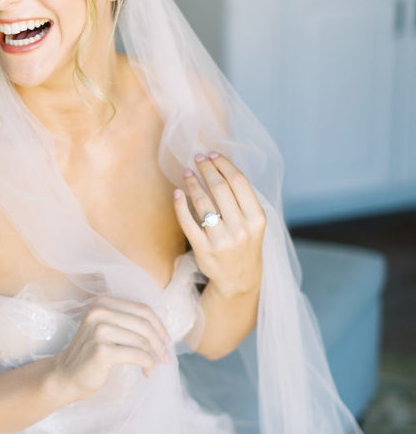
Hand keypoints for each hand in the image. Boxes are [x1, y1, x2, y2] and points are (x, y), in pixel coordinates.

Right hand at [49, 297, 169, 402]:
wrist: (66, 375)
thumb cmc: (90, 354)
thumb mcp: (106, 330)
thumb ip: (127, 322)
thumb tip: (163, 323)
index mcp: (102, 303)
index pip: (141, 309)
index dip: (158, 325)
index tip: (166, 340)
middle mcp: (99, 313)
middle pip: (144, 324)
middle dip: (159, 342)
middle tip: (165, 357)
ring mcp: (99, 331)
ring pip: (142, 340)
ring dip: (154, 356)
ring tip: (154, 366)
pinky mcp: (102, 350)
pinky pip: (137, 355)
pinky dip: (147, 364)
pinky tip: (146, 372)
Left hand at [173, 152, 265, 297]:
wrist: (239, 280)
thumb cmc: (245, 244)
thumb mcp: (253, 222)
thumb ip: (241, 199)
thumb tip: (219, 166)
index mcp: (256, 218)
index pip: (239, 182)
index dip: (223, 164)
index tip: (213, 154)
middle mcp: (241, 229)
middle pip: (220, 188)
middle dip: (207, 168)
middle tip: (197, 158)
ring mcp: (221, 240)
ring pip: (202, 202)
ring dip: (192, 183)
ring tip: (187, 172)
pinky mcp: (203, 250)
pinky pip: (187, 221)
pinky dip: (180, 205)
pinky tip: (177, 193)